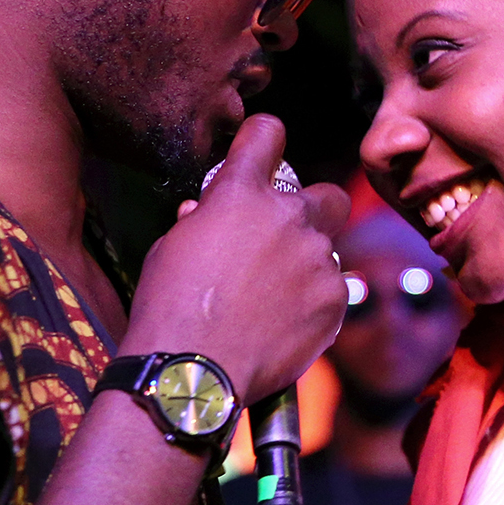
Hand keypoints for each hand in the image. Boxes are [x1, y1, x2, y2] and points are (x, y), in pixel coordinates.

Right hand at [122, 114, 348, 408]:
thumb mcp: (171, 249)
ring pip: (327, 250)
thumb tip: (206, 212)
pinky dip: (313, 304)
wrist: (193, 370)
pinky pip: (332, 290)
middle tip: (288, 240)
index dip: (265, 141)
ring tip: (272, 300)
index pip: (268, 133)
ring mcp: (317, 258)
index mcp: (241, 193)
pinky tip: (282, 325)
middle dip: (314, 212)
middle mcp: (288, 217)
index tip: (263, 155)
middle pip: (328, 194)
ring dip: (307, 266)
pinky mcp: (334, 299)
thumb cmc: (169, 307)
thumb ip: (201, 221)